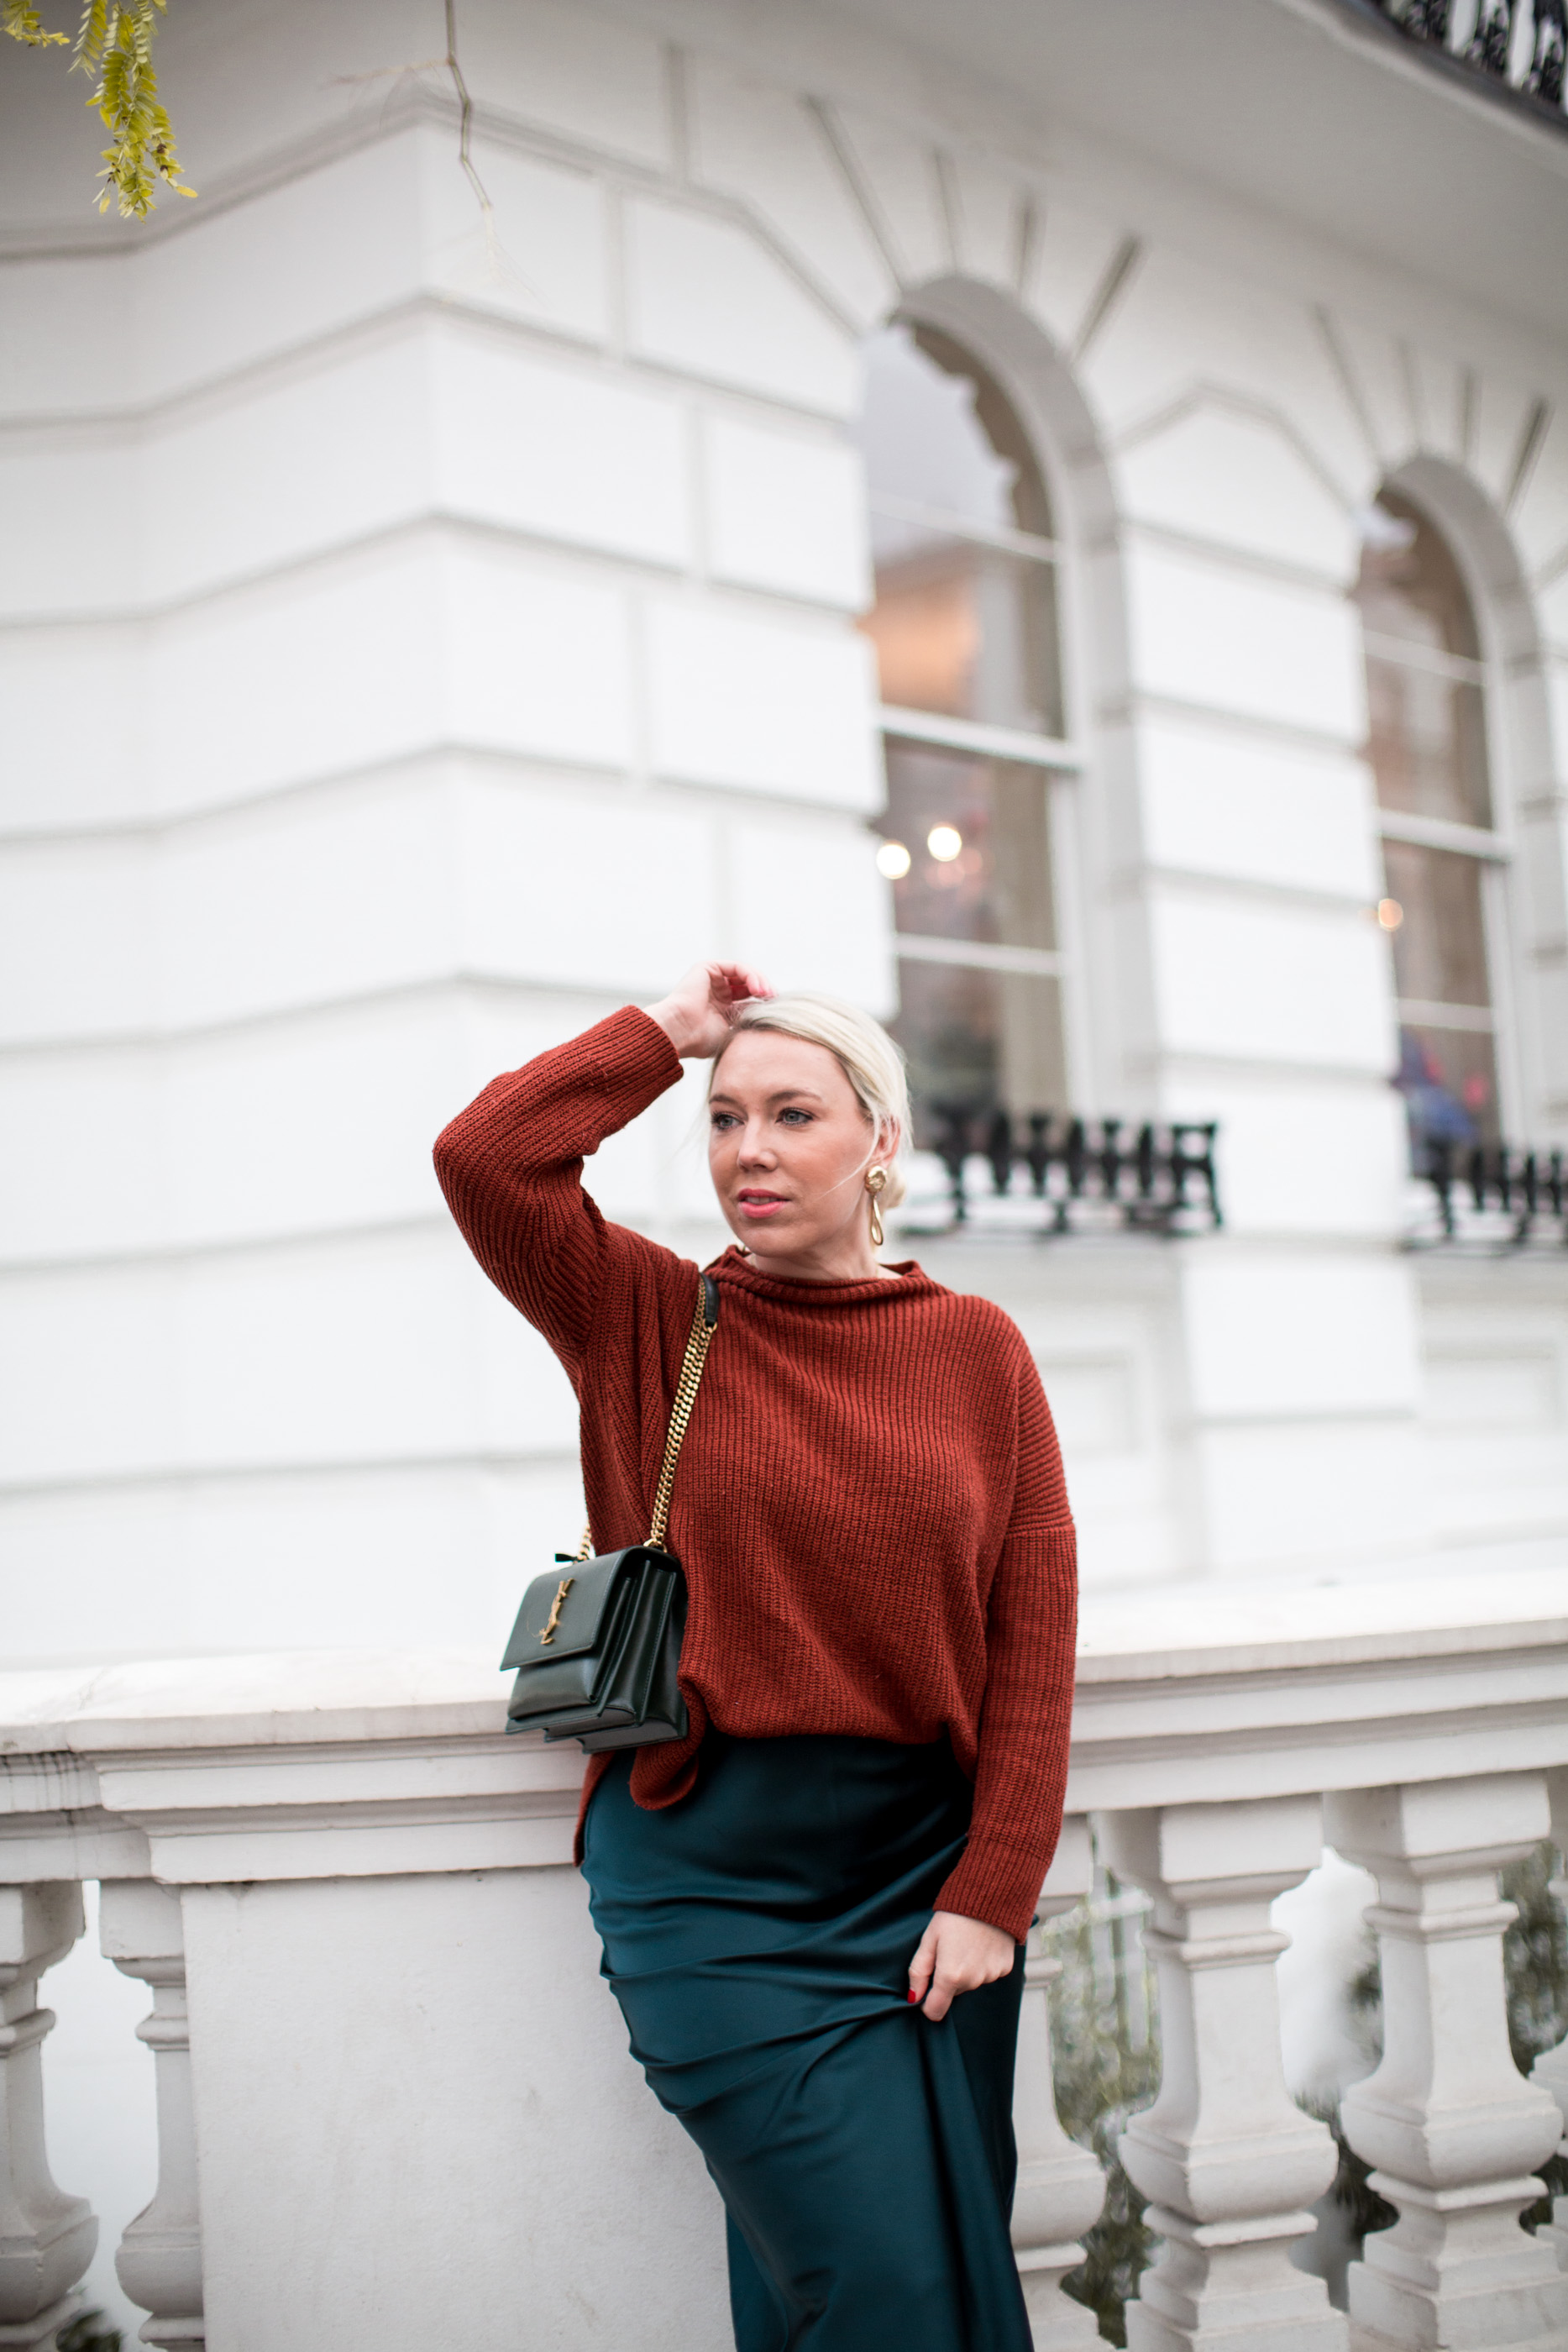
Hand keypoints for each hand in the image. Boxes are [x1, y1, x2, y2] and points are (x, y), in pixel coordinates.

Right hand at [645, 962, 773, 1058]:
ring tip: (767, 993)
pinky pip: (736, 967)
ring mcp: (711, 979)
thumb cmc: (701, 1040)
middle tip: (774, 999)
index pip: (749, 998)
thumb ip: (748, 1022)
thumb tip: (769, 1019)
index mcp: (721, 1008)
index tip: (777, 1009)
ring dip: (760, 981)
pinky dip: (750, 975)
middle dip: (764, 990)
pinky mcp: (707, 968)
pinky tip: (757, 987)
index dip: (764, 1001)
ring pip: (744, 973)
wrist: (681, 1032)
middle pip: (749, 984)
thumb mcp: (732, 1031)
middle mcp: (716, 991)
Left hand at [907, 1909, 1016, 2021]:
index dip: (927, 2002)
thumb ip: (919, 1971)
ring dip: (967, 1970)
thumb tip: (913, 1996)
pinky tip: (982, 1944)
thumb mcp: (929, 1938)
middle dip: (948, 1977)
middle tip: (949, 1950)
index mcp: (950, 1976)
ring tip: (966, 1943)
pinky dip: (983, 1964)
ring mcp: (990, 1976)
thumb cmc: (955, 1915)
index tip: (926, 1990)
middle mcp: (972, 1981)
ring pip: (971, 1982)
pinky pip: (988, 1974)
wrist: (990, 1896)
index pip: (935, 2010)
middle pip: (953, 1992)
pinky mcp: (1004, 1968)